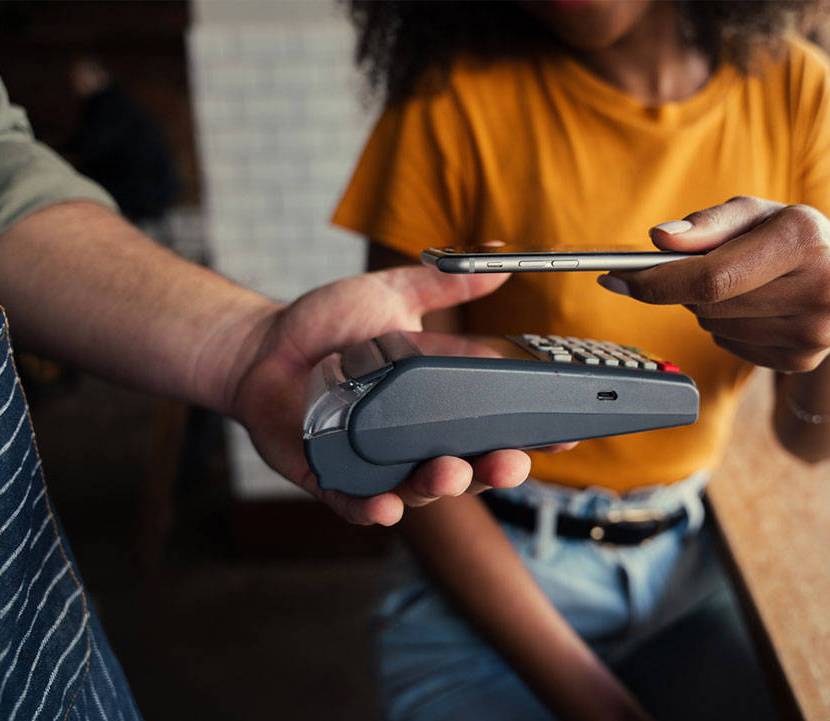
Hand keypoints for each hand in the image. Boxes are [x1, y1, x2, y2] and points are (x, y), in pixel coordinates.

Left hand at [219, 266, 531, 525]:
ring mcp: (378, 463)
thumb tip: (497, 260)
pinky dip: (375, 509)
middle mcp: (417, 439)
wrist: (263, 348)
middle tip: (509, 462)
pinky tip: (388, 506)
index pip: (497, 422)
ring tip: (450, 473)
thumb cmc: (326, 325)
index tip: (566, 438)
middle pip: (471, 467)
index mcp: (439, 401)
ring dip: (443, 488)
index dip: (534, 434)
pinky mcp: (335, 480)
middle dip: (496, 471)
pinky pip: (360, 505)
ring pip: (422, 491)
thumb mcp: (389, 296)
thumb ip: (443, 285)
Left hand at [597, 196, 829, 371]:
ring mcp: (813, 332)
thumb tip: (658, 239)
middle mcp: (819, 289)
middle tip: (691, 269)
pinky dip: (725, 326)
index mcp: (805, 239)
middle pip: (708, 304)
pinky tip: (753, 308)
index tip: (618, 277)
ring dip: (706, 307)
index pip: (712, 276)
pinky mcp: (802, 360)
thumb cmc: (790, 238)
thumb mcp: (755, 213)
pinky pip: (730, 345)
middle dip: (683, 287)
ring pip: (714, 327)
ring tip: (740, 284)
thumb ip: (705, 223)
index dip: (658, 280)